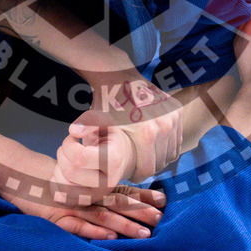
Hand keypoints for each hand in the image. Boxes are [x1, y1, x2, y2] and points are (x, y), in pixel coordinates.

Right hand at [4, 179, 165, 239]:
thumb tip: (129, 195)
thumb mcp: (81, 180)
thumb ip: (102, 186)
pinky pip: (80, 226)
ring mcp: (75, 206)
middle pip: (118, 202)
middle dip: (140, 211)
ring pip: (104, 215)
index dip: (144, 195)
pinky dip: (96, 232)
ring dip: (125, 225)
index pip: (124, 189)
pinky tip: (111, 238)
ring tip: (144, 233)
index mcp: (95, 186)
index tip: (163, 199)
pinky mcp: (59, 218)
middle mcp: (89, 195)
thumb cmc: (57, 181)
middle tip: (159, 218)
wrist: (25, 177)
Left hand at [53, 126, 136, 201]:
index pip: (79, 158)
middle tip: (68, 146)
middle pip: (70, 171)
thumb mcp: (104, 120)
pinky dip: (56, 184)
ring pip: (64, 186)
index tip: (73, 137)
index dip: (69, 144)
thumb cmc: (109, 135)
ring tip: (66, 158)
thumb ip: (90, 120)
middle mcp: (107, 182)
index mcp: (113, 161)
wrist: (120, 155)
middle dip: (62, 154)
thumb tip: (73, 131)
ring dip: (58, 168)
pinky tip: (61, 171)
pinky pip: (62, 198)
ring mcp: (97, 195)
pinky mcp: (88, 201)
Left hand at [68, 75, 184, 183]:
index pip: (148, 170)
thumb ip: (85, 127)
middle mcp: (164, 126)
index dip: (137, 174)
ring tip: (144, 154)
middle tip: (136, 164)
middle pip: (160, 162)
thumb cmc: (106, 102)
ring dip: (159, 156)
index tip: (129, 173)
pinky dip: (167, 144)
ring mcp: (174, 119)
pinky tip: (153, 144)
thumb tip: (73, 132)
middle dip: (148, 166)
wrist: (119, 76)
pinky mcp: (178, 112)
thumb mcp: (95, 118)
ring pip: (171, 152)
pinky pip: (176, 139)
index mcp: (147, 133)